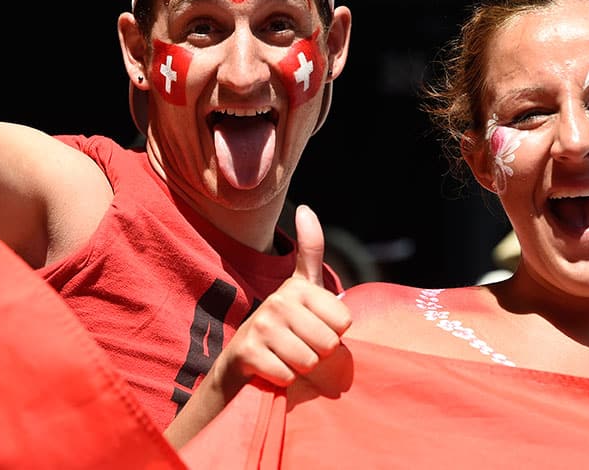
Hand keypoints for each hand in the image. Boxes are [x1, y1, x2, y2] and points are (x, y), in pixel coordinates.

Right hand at [164, 204, 351, 447]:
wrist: (244, 361)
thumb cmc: (285, 325)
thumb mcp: (303, 288)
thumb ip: (310, 251)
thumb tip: (306, 208)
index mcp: (297, 287)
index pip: (344, 322)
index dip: (333, 333)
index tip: (313, 328)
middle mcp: (277, 301)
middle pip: (329, 343)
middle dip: (318, 354)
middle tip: (300, 346)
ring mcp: (261, 326)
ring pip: (308, 361)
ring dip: (300, 368)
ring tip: (286, 356)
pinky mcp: (248, 352)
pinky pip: (287, 376)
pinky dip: (283, 380)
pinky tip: (271, 368)